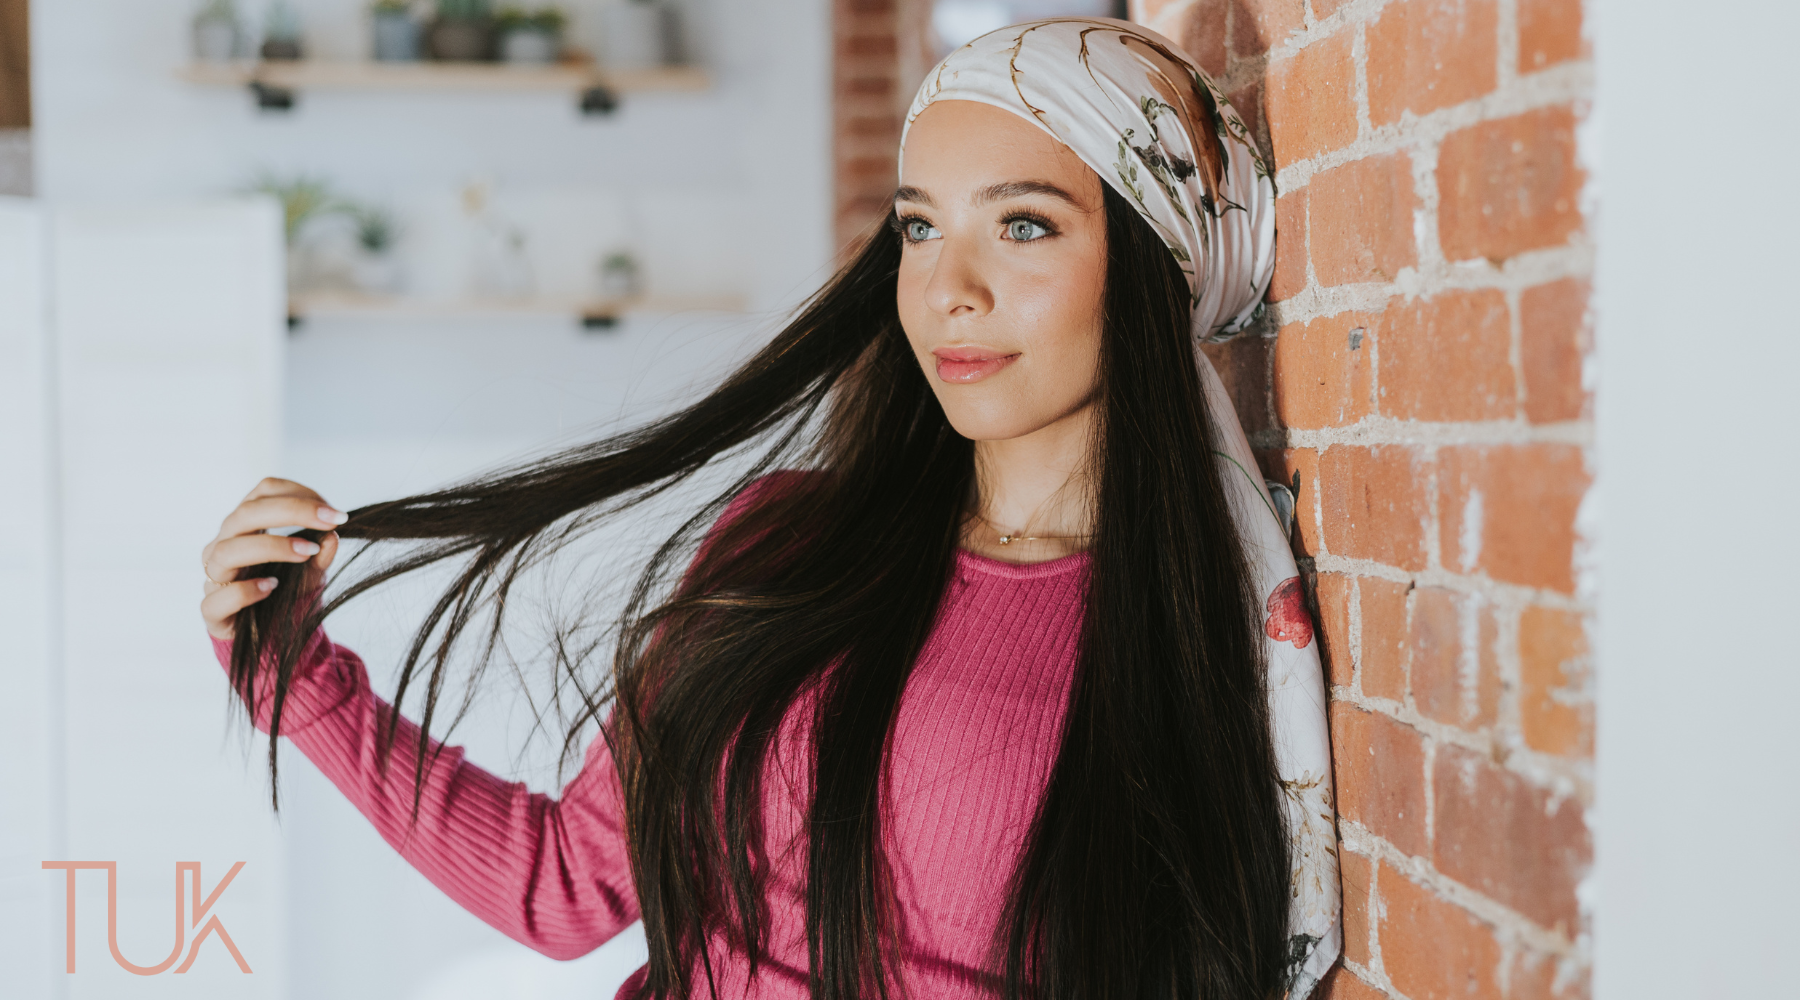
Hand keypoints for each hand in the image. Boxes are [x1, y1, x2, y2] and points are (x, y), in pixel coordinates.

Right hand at [201, 478, 348, 641]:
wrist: (273, 640)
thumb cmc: (287, 595)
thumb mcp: (311, 571)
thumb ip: (321, 554)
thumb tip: (332, 536)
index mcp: (246, 526)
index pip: (263, 492)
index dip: (299, 494)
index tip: (334, 512)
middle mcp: (224, 545)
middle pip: (245, 514)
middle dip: (292, 512)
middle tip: (331, 522)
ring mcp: (215, 577)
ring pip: (227, 551)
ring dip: (271, 547)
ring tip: (307, 553)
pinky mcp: (213, 612)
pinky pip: (219, 598)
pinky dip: (246, 590)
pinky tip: (272, 587)